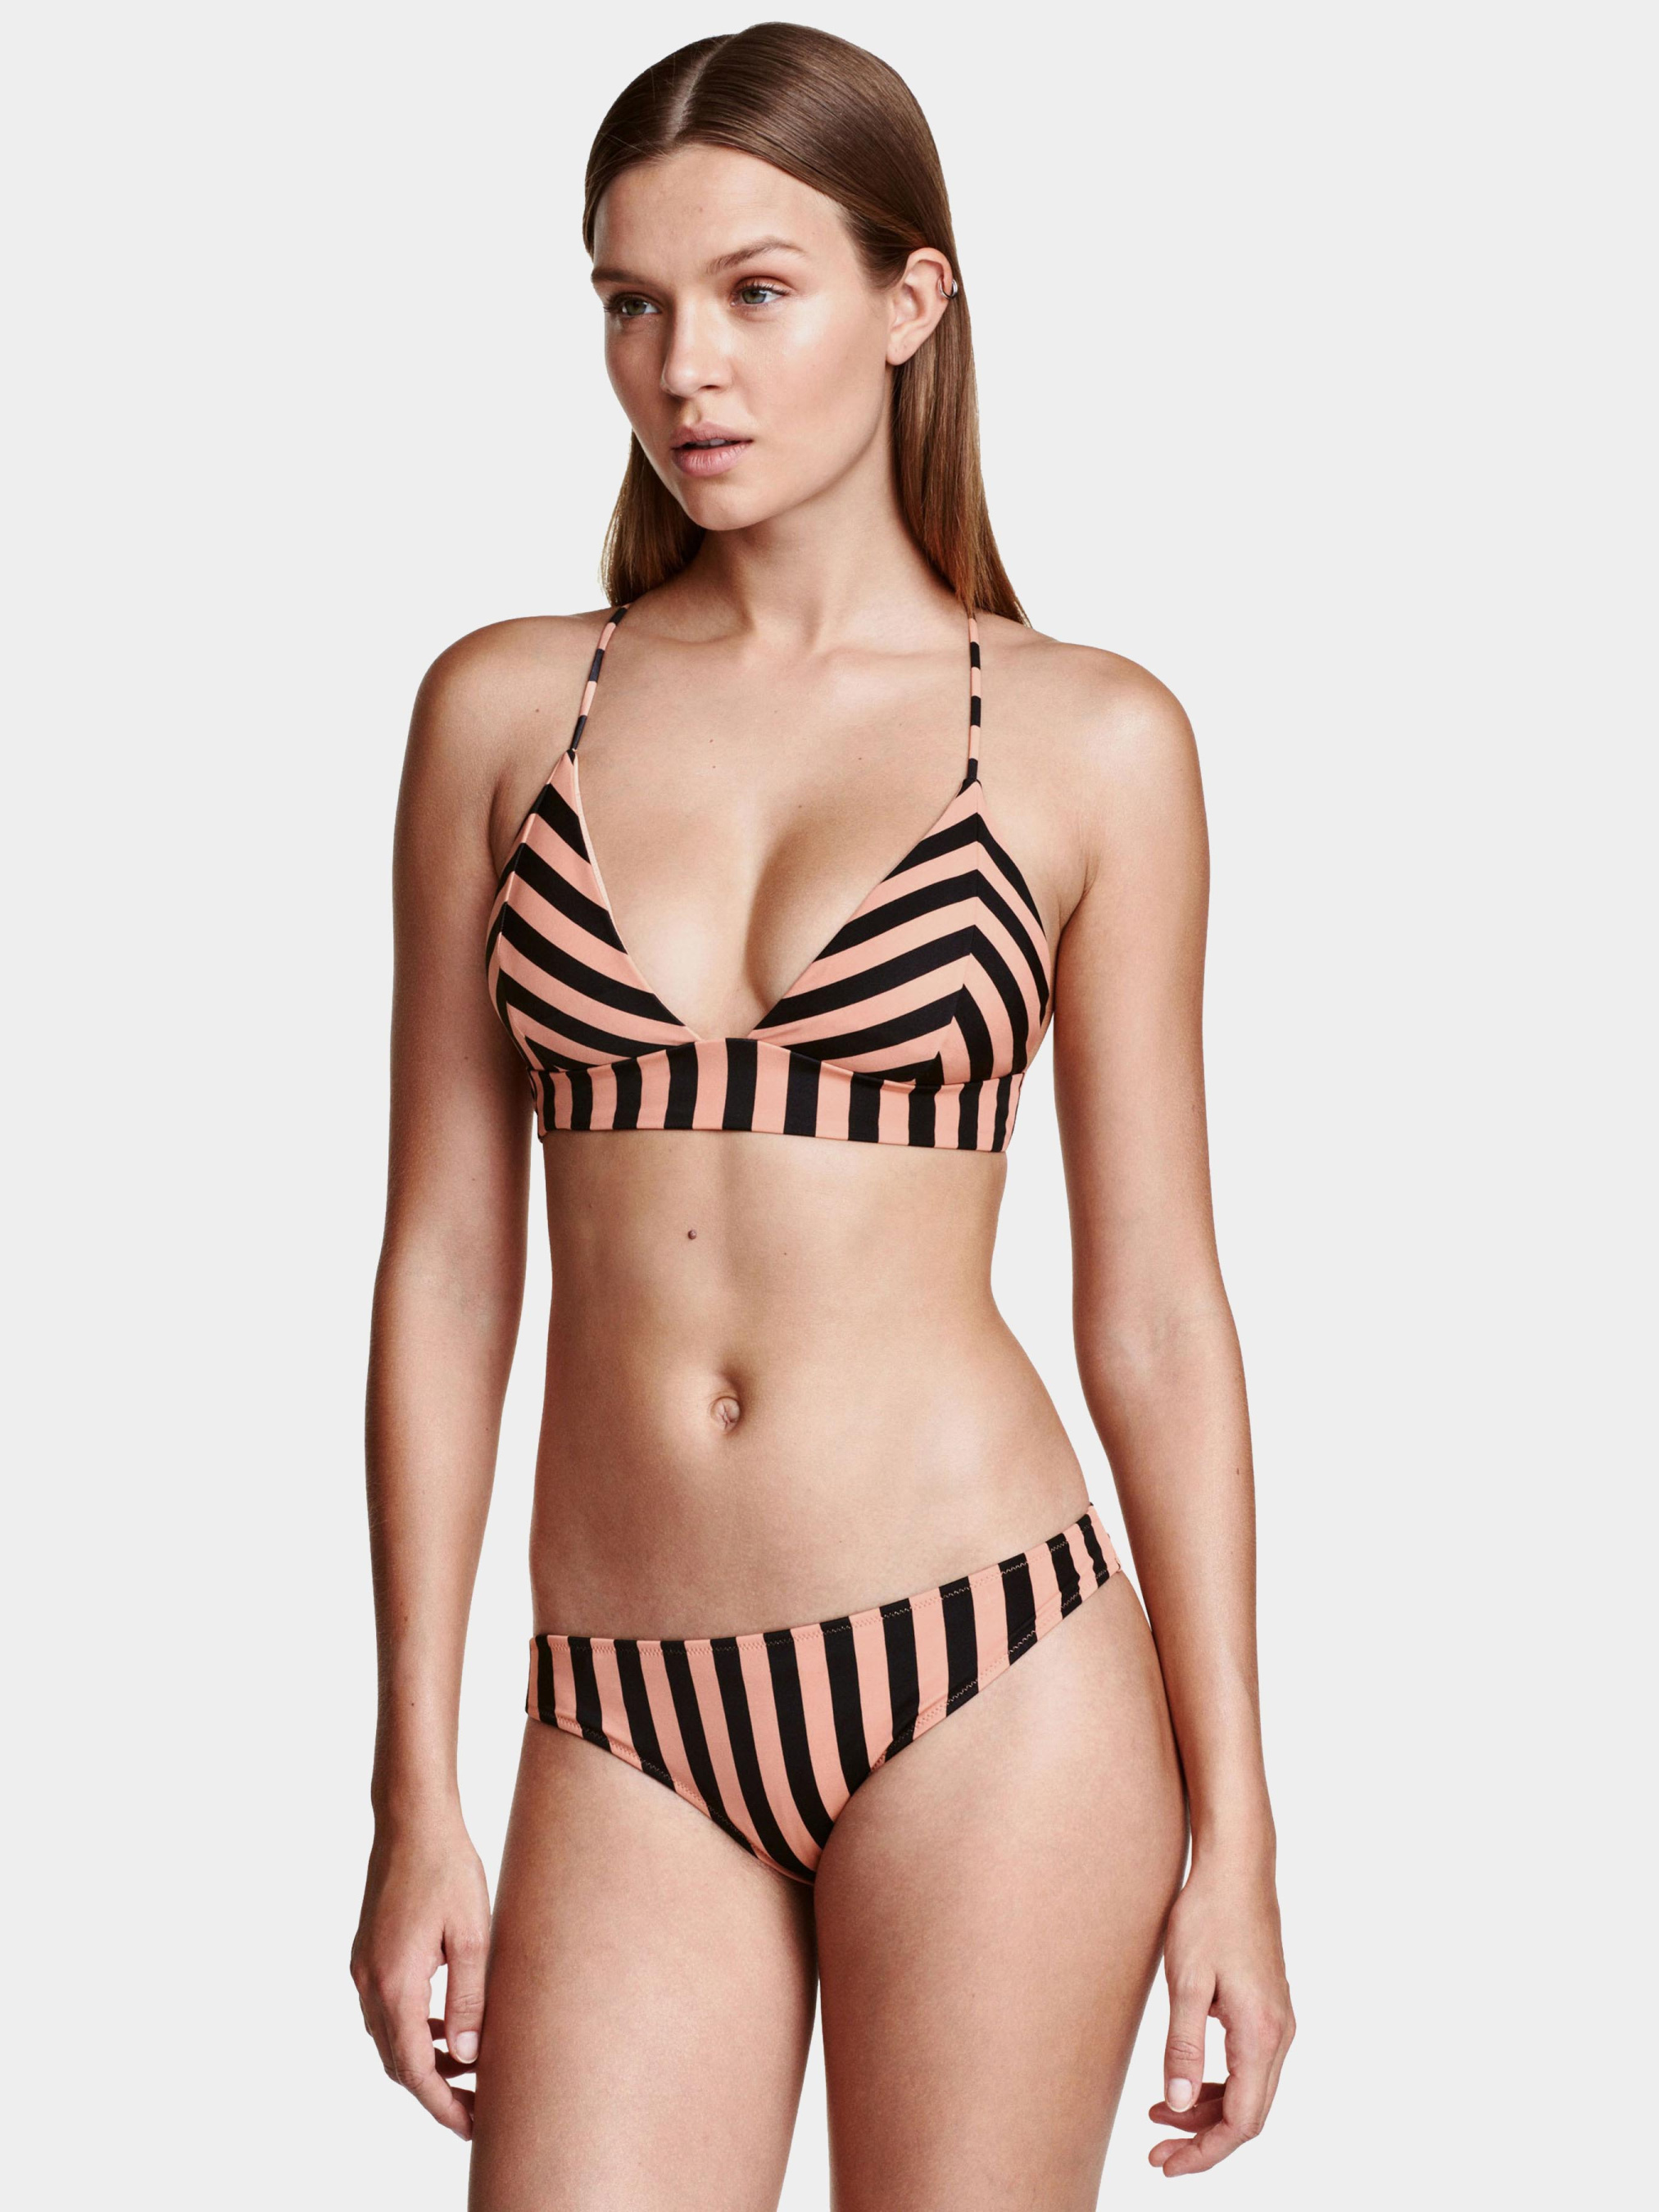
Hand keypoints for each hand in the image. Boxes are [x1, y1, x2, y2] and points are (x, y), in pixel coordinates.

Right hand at [350, 1817, 490, 2138]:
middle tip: (476, 2108)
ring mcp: (364, 1968)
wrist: (411, 1820)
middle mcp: (370, 1983)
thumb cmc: (448, 1869)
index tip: (471, 2127)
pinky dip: (414, 2029)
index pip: (414, 2068)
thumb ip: (469, 2000)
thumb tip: (466, 2058)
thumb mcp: (472, 1935)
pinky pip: (386, 2011)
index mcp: (395, 1983)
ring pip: (389, 2038)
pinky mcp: (367, 1954)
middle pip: (397, 2061)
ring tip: (469, 2070)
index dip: (442, 2105)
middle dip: (435, 2091)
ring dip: (424, 2060)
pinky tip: (447, 2025)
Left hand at [1149, 1852, 1293, 2176]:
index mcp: (1260, 2034)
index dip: (1205, 2152)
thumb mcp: (1186, 1981)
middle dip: (1204, 2140)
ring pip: (1249, 2090)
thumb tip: (1176, 2106)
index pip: (1241, 2121)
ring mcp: (1278, 2020)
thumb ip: (1182, 2045)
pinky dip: (1218, 2082)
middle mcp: (1279, 2034)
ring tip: (1158, 2114)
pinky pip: (1248, 2064)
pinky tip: (1183, 2077)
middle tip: (1157, 2152)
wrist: (1237, 1866)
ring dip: (1207, 2111)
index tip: (1166, 2164)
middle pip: (1249, 2114)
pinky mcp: (1268, 2007)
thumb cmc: (1208, 1915)